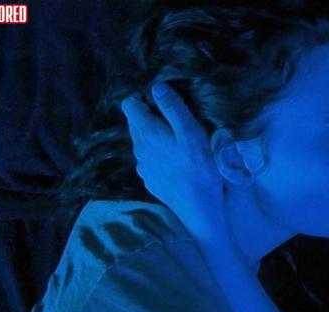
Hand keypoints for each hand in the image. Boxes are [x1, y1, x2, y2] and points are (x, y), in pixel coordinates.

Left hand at [120, 83, 226, 244]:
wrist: (198, 208)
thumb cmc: (200, 168)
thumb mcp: (192, 133)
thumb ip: (173, 108)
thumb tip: (156, 87)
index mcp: (147, 132)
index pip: (129, 104)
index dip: (143, 98)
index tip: (163, 102)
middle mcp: (138, 147)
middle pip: (135, 123)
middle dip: (150, 117)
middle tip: (175, 121)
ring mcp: (142, 166)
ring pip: (142, 142)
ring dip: (155, 137)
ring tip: (178, 142)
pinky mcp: (150, 179)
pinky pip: (149, 159)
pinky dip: (158, 155)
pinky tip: (176, 162)